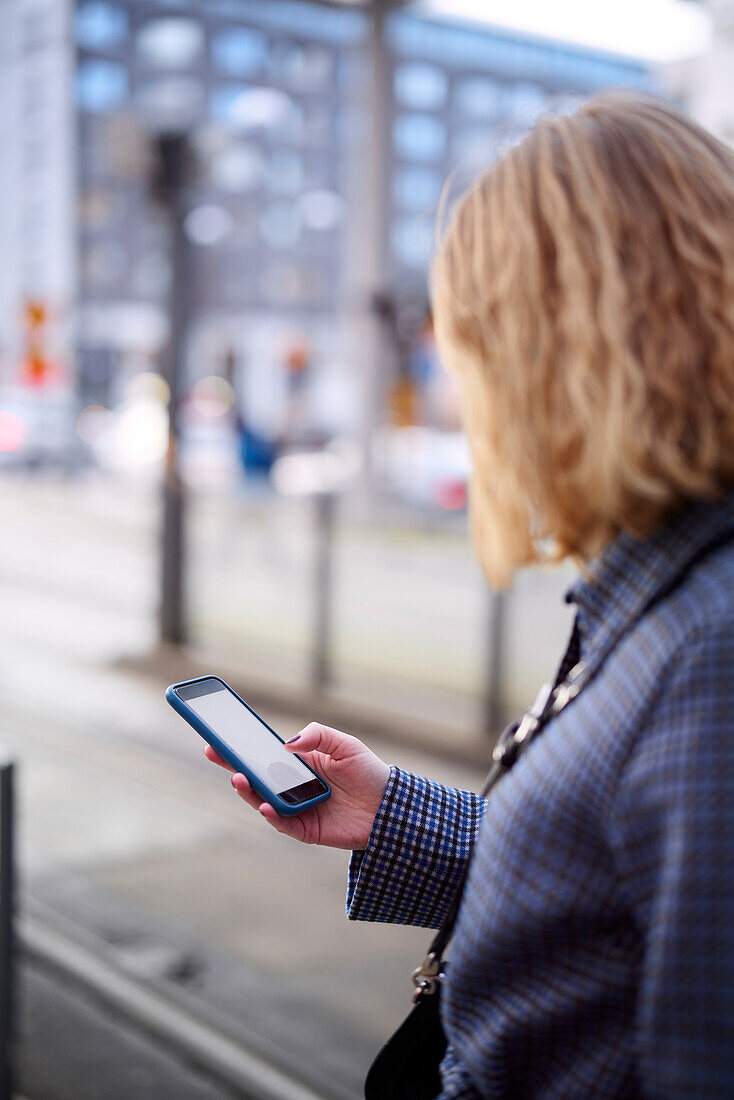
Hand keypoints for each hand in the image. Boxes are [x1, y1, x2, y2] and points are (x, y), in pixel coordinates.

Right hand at [204, 722, 390, 849]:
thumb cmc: (368, 772)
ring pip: (262, 801)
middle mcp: (292, 787)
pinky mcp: (305, 829)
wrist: (391, 807)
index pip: (262, 755)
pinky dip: (271, 815)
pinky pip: (282, 824)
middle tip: (214, 753)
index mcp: (298, 764)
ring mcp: (296, 809)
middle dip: (233, 766)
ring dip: (248, 791)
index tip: (217, 737)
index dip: (240, 747)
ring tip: (239, 779)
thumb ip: (317, 736)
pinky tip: (264, 805)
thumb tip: (287, 743)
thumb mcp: (345, 744)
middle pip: (256, 777)